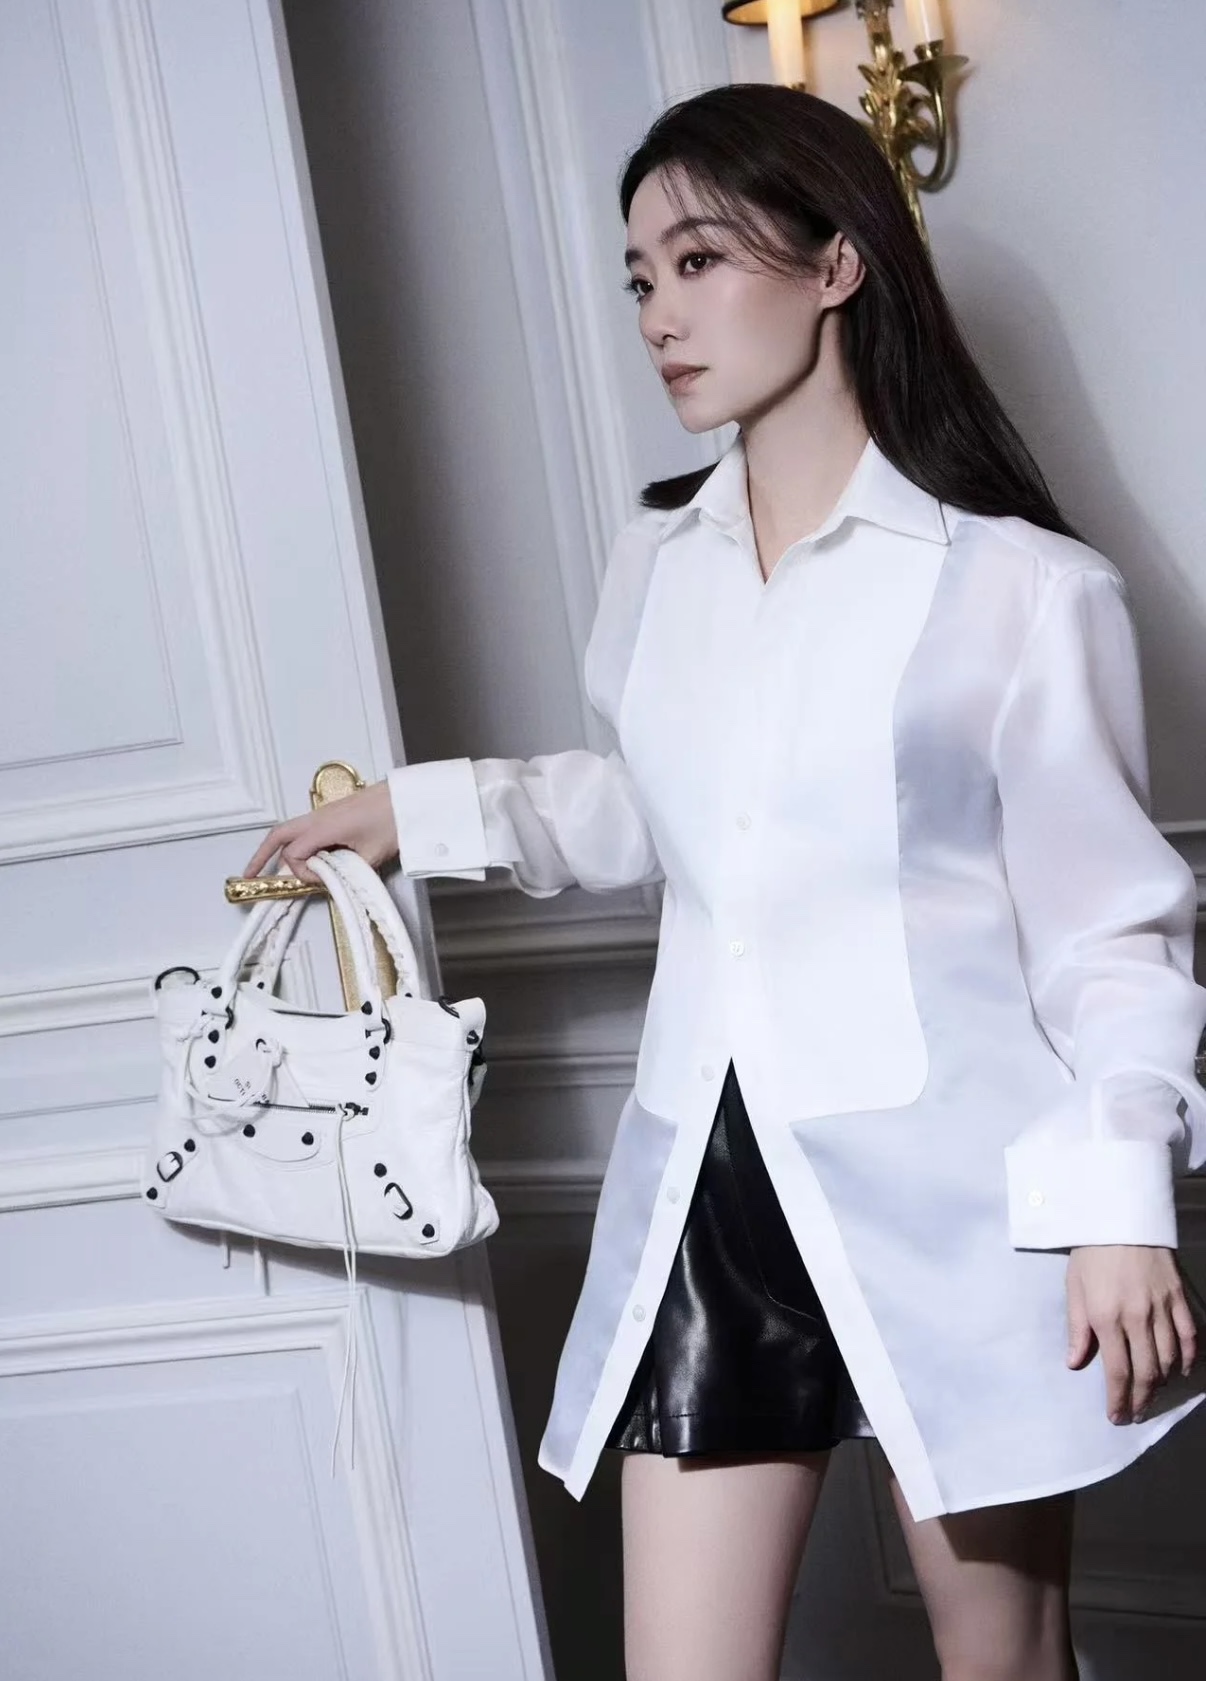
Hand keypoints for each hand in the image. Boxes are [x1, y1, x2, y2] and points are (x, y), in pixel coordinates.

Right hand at [242, 779, 397, 884]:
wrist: (407, 799)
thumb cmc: (392, 824)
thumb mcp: (369, 856)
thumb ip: (345, 871)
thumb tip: (330, 881)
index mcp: (324, 827)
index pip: (295, 854)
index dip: (301, 873)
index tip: (320, 881)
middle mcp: (317, 818)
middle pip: (278, 835)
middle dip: (261, 855)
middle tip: (250, 875)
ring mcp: (323, 814)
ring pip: (289, 830)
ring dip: (275, 847)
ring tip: (265, 866)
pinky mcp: (332, 814)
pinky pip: (303, 828)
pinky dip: (294, 842)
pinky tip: (300, 855)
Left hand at [1066, 1245, 1199, 1423]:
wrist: (1121, 1215)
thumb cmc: (1090, 1252)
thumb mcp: (1074, 1288)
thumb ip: (1077, 1329)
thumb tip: (1075, 1365)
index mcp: (1106, 1317)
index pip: (1118, 1372)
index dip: (1119, 1400)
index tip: (1116, 1417)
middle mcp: (1137, 1318)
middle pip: (1146, 1373)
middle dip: (1141, 1399)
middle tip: (1135, 1414)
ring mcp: (1162, 1308)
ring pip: (1169, 1359)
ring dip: (1161, 1382)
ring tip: (1151, 1394)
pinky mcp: (1179, 1296)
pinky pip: (1189, 1335)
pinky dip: (1188, 1358)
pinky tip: (1181, 1370)